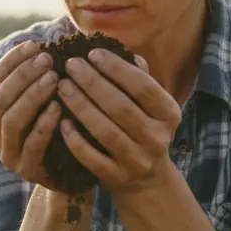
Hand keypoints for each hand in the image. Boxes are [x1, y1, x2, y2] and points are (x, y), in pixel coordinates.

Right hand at [0, 40, 63, 189]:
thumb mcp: (47, 101)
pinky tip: (59, 107)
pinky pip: (32, 144)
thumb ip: (41, 77)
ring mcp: (10, 154)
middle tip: (48, 60)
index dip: (11, 61)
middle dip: (23, 75)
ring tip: (54, 78)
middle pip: (0, 98)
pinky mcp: (27, 170)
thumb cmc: (61, 130)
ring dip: (32, 95)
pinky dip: (44, 123)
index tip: (35, 45)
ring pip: (12, 119)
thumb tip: (48, 39)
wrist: (71, 176)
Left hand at [56, 49, 181, 194]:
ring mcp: (138, 161)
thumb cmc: (142, 128)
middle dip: (93, 83)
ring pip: (105, 132)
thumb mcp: (150, 105)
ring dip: (81, 106)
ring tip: (62, 86)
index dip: (117, 69)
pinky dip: (75, 140)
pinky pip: (92, 158)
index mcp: (168, 114)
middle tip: (71, 65)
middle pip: (121, 107)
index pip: (143, 87)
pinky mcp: (117, 178)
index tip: (92, 53)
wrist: (146, 180)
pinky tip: (61, 121)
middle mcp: (157, 138)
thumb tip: (123, 50)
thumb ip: (139, 79)